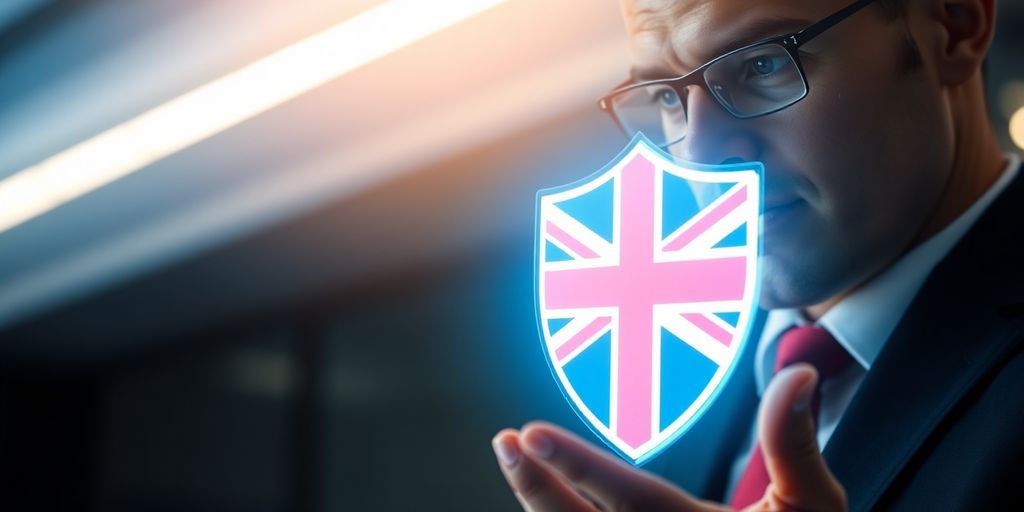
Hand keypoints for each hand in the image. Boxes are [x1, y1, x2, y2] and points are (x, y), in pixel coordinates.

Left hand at [491, 364, 845, 510]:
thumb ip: (795, 443)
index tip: (529, 433)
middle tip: (504, 444)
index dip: (579, 466)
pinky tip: (541, 494)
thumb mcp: (814, 505)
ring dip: (541, 503)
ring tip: (514, 460)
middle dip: (537, 489)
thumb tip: (798, 374)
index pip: (632, 498)